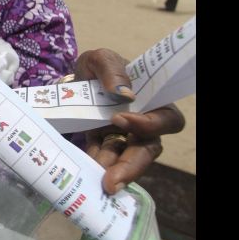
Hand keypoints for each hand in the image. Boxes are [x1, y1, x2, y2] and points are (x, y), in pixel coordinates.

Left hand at [74, 49, 184, 193]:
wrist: (71, 81)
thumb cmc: (96, 68)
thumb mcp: (100, 59)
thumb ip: (111, 69)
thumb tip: (124, 92)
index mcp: (151, 102)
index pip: (167, 120)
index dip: (150, 125)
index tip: (119, 120)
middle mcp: (142, 125)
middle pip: (146, 151)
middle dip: (130, 167)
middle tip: (111, 181)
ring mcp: (122, 138)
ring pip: (124, 161)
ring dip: (110, 172)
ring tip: (94, 180)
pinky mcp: (102, 146)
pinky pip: (101, 160)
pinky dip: (92, 165)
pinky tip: (81, 171)